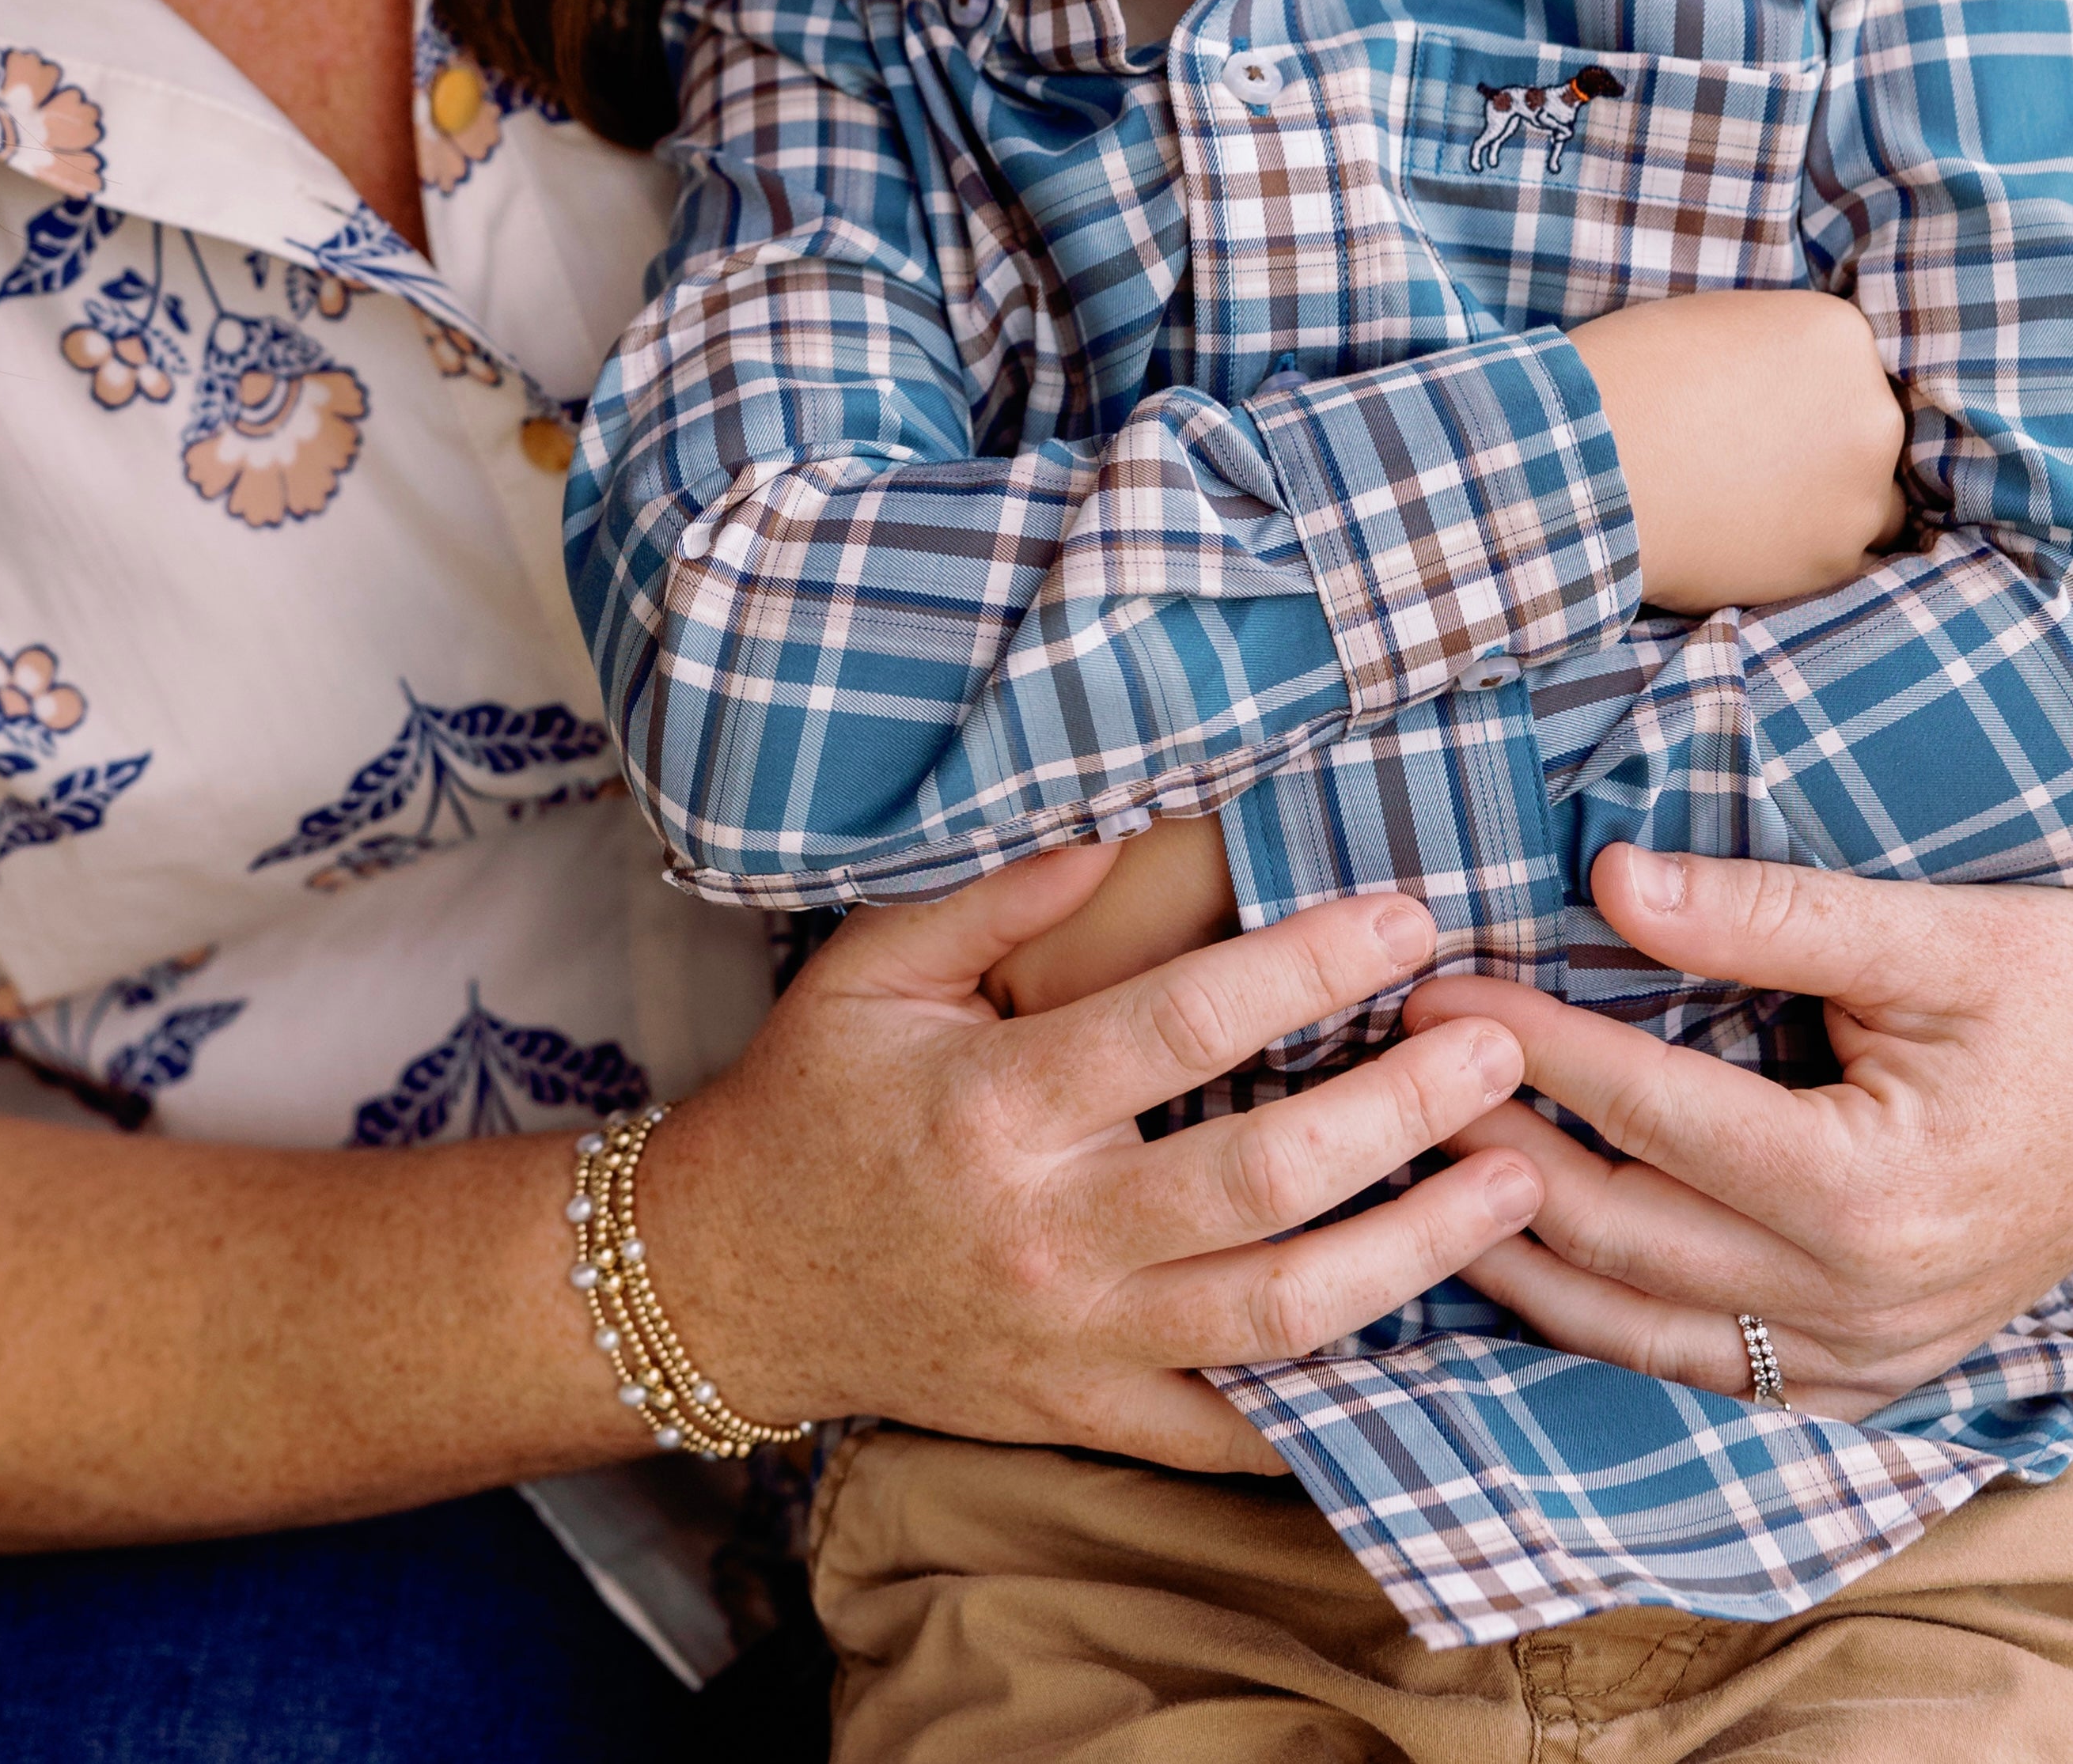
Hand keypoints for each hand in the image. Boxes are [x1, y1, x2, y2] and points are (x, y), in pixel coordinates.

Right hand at [643, 845, 1541, 1470]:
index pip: (1179, 1027)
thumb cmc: (810, 1099)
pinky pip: (1238, 1424)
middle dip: (1400, 1109)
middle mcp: (1047, 1231)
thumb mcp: (872, 969)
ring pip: (1281, 1314)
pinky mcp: (1088, 1415)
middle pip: (1261, 1177)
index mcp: (995, 1104)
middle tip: (1500, 1041)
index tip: (1405, 914)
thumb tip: (1126, 824)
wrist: (729, 1282)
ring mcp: (1076, 1341)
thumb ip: (999, 895)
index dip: (1304, 968)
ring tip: (1520, 1182)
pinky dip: (1343, 1393)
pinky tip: (1442, 1332)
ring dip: (1417, 1251)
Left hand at [1402, 843, 2072, 1418]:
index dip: (1528, 1041)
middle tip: (1392, 1072)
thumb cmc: (2052, 1005)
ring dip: (1508, 1255)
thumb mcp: (1925, 935)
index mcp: (1868, 1190)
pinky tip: (1517, 1261)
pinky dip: (1590, 1318)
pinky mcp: (1856, 1385)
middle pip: (1615, 1229)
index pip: (1647, 1108)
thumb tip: (1607, 880)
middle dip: (1487, 1146)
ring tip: (1412, 1173)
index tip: (1432, 986)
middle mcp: (1855, 1303)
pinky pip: (1688, 1368)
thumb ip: (1761, 913)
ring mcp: (1856, 1363)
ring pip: (1628, 1329)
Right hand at [1569, 289, 1904, 612]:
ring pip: (1866, 500)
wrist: (1587, 467)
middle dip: (1824, 446)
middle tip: (1754, 459)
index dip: (1804, 391)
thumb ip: (1770, 350)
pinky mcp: (1835, 557)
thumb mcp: (1712, 324)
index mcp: (1839, 335)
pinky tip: (1742, 540)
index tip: (1765, 410)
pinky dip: (1799, 551)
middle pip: (1868, 432)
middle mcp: (1872, 411)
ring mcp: (1860, 491)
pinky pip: (1837, 555)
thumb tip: (1780, 380)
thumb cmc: (1627, 379)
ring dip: (1825, 503)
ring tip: (1751, 506)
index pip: (1848, 366)